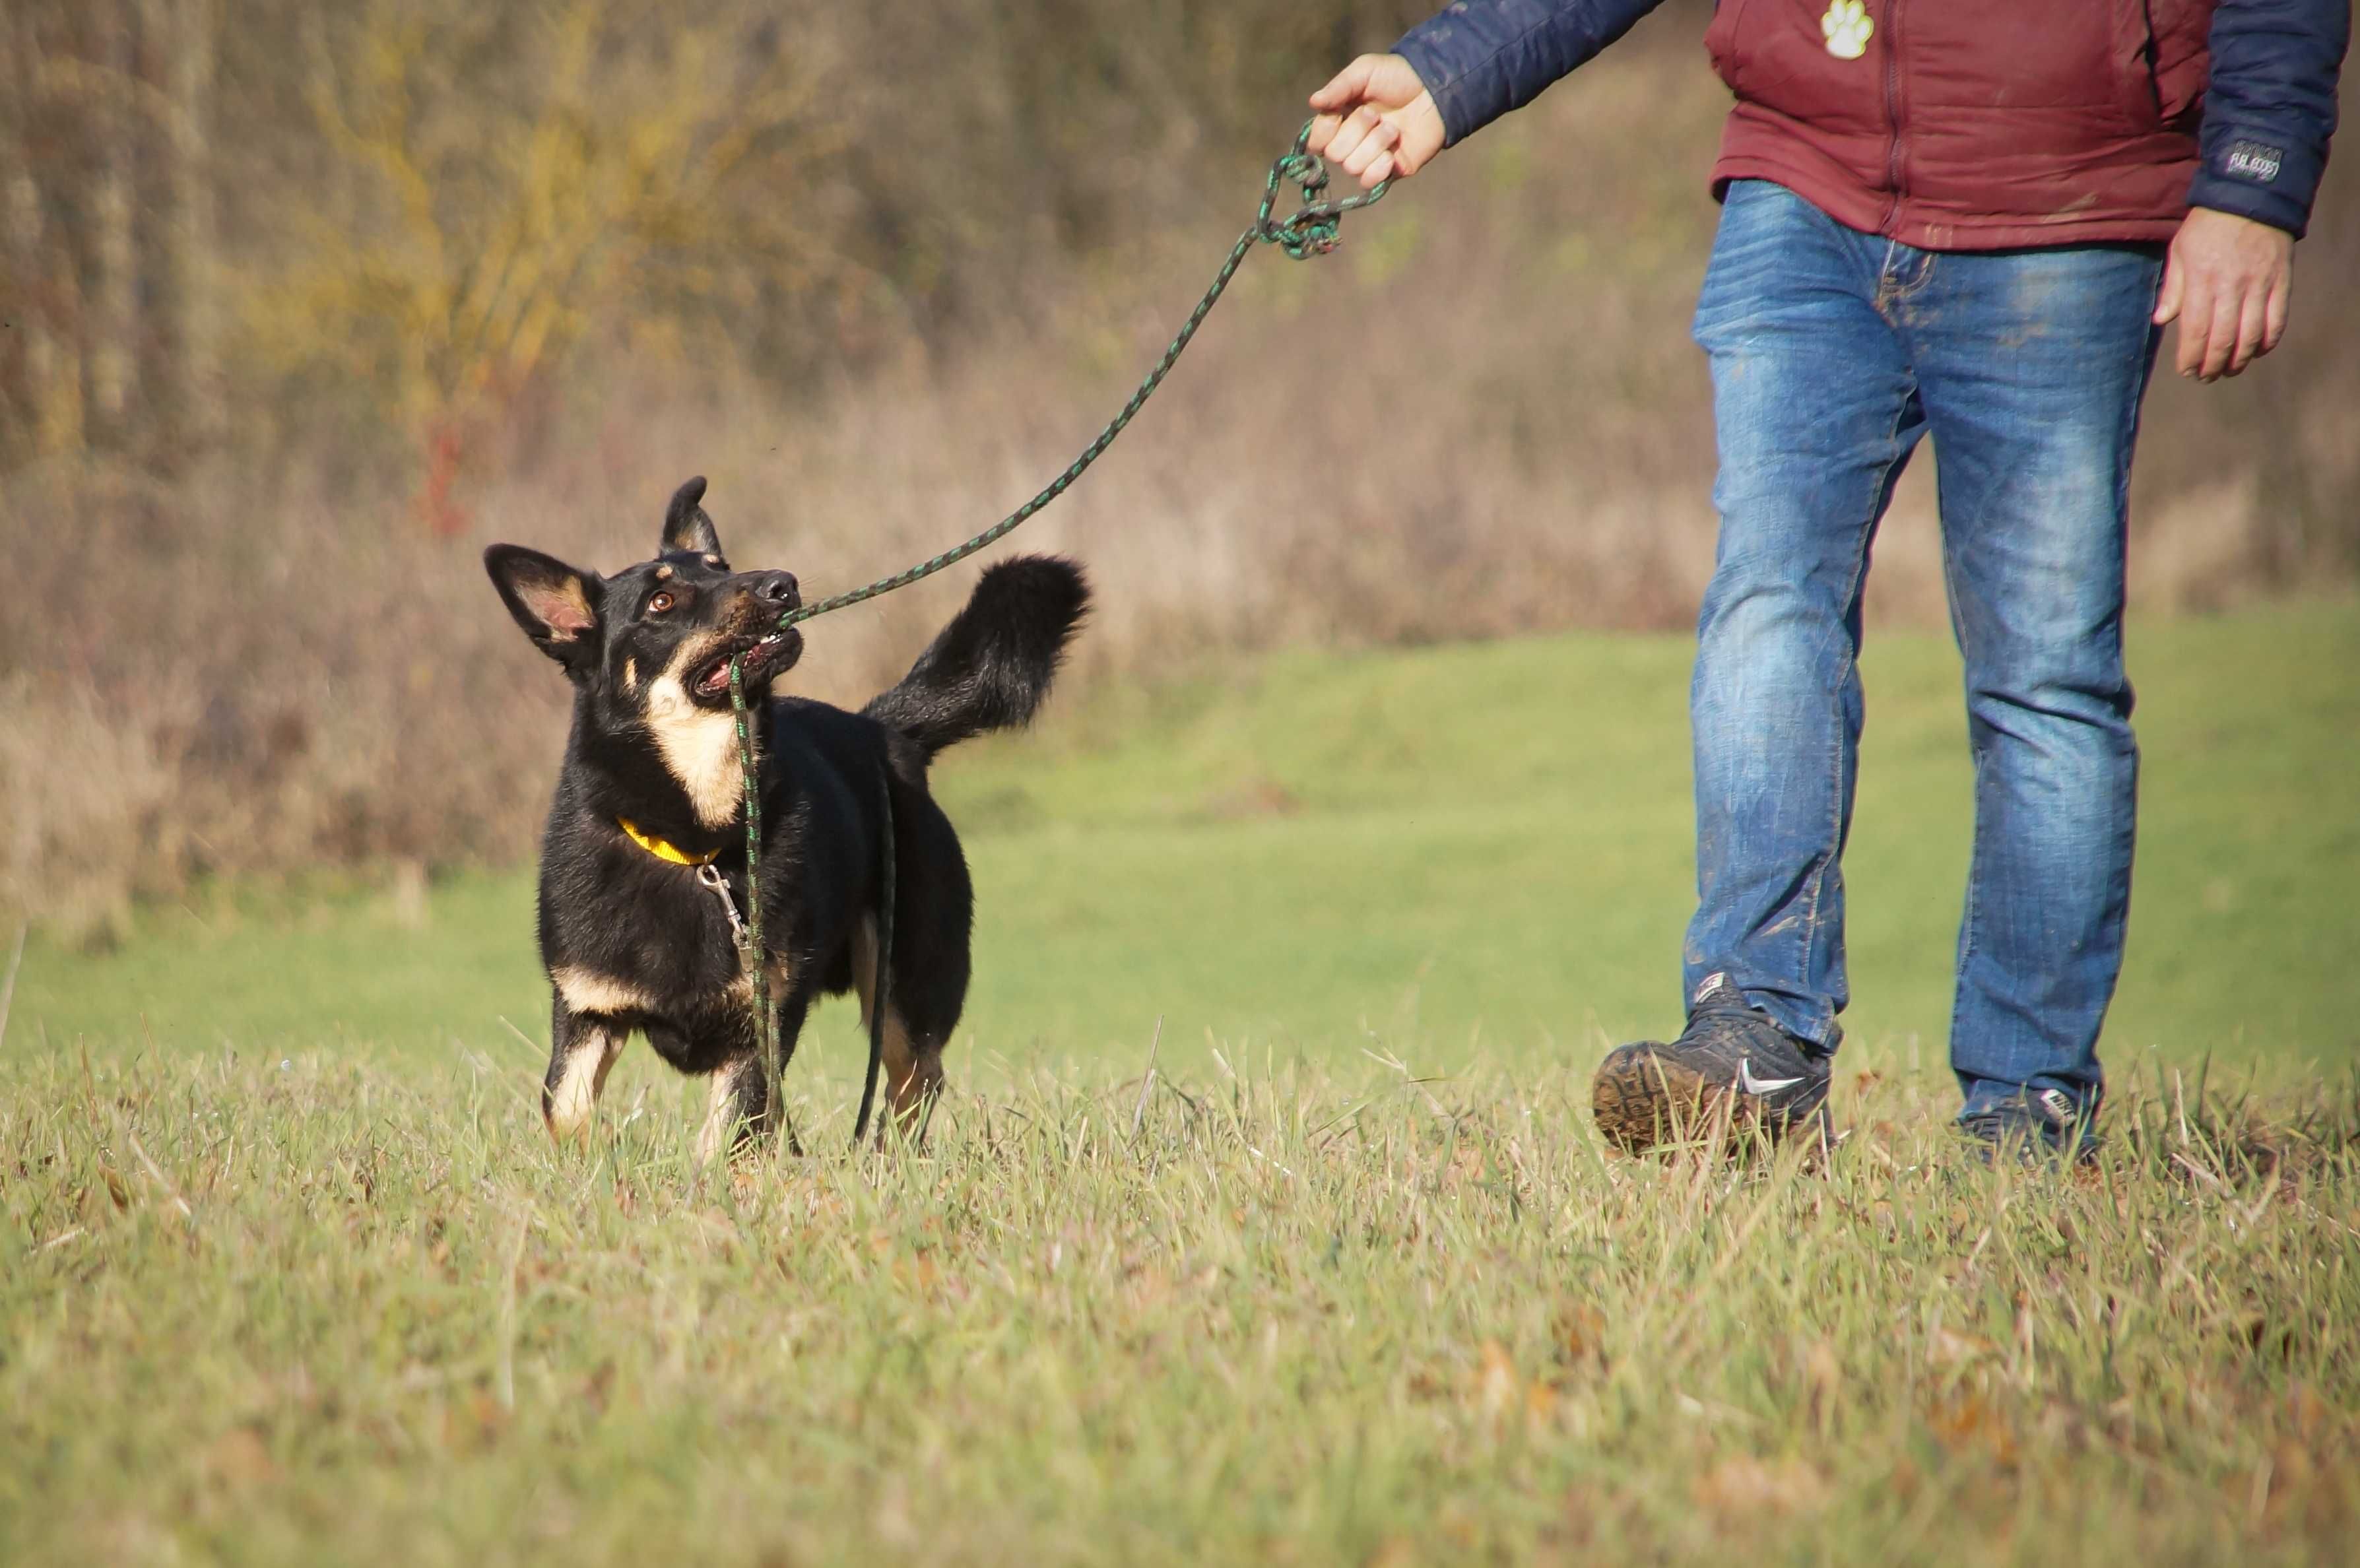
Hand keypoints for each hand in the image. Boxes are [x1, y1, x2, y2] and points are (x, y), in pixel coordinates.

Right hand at [1307, 54, 1445, 189]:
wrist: (1435, 91)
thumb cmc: (1398, 77)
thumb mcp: (1365, 71)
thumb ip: (1339, 87)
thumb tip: (1313, 101)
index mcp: (1339, 118)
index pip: (1316, 140)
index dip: (1324, 131)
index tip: (1340, 112)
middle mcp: (1350, 142)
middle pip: (1335, 154)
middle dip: (1356, 131)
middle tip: (1376, 115)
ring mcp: (1368, 158)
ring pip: (1352, 167)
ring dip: (1374, 144)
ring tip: (1392, 129)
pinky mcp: (1387, 172)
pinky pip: (1369, 182)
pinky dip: (1379, 168)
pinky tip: (1392, 154)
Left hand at [2152, 208, 2294, 380]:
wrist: (2251, 197)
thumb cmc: (2208, 226)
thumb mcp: (2180, 251)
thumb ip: (2173, 288)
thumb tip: (2161, 320)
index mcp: (2202, 280)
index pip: (2195, 331)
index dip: (2190, 357)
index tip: (2186, 371)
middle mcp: (2231, 286)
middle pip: (2223, 340)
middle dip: (2212, 366)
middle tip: (2205, 377)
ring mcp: (2259, 285)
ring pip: (2251, 336)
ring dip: (2239, 360)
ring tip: (2229, 370)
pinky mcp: (2281, 281)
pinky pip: (2277, 320)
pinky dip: (2267, 342)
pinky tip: (2256, 352)